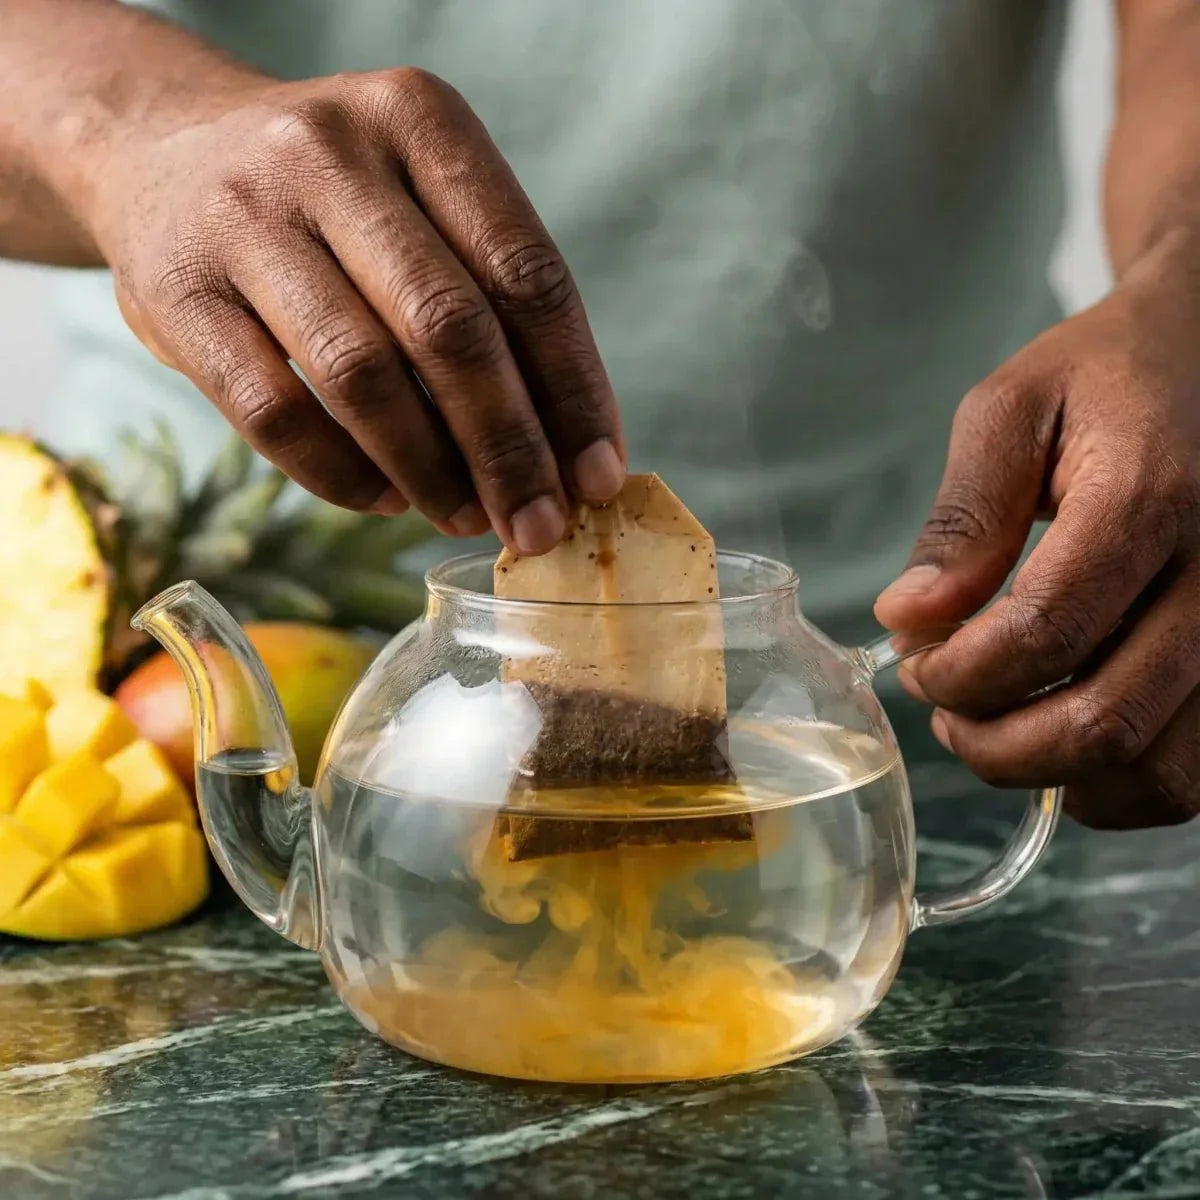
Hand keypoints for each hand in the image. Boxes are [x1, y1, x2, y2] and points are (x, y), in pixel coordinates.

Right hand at [86, 67, 624, 551]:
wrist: (158, 148)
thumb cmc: (332, 203)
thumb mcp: (417, 201)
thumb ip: (490, 298)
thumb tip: (569, 450)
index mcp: (420, 120)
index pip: (525, 272)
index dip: (573, 389)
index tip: (599, 475)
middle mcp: (330, 152)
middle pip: (449, 328)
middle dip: (508, 448)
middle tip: (537, 526)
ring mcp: (244, 217)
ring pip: (361, 375)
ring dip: (429, 472)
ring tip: (466, 519)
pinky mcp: (175, 292)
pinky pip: (275, 412)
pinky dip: (342, 475)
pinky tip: (384, 500)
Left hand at [875, 234, 1199, 828]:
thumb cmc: (1105, 378)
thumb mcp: (1012, 410)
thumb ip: (963, 518)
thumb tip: (910, 617)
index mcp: (1149, 499)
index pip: (1043, 633)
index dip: (958, 673)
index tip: (915, 665)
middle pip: (1105, 722)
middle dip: (994, 741)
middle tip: (945, 712)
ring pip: (1159, 771)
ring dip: (1056, 775)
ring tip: (996, 728)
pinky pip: (1195, 774)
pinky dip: (1120, 785)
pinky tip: (1066, 741)